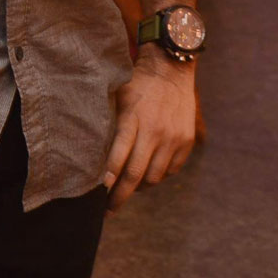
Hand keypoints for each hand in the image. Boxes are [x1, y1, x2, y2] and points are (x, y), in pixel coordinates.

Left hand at [103, 44, 196, 212]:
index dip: (107, 180)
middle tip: (108, 210)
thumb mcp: (118, 95)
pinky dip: (158, 175)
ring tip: (128, 187)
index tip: (97, 195)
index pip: (118, 157)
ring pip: (154, 177)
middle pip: (136, 174)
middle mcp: (155, 131)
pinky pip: (171, 170)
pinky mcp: (186, 141)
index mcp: (133, 118)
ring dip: (139, 186)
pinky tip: (148, 172)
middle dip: (120, 196)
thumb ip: (109, 122)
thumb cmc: (138, 82)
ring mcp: (173, 138)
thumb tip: (91, 153)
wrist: (172, 67)